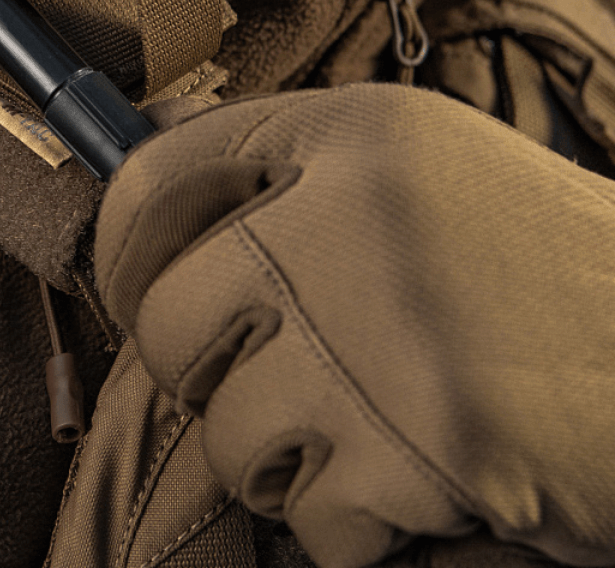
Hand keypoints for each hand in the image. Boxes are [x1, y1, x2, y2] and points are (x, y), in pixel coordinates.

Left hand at [96, 84, 614, 567]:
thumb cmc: (531, 266)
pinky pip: (313, 517)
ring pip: (229, 433)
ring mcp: (384, 325)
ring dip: (284, 456)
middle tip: (272, 383)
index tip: (135, 293)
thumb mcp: (410, 171)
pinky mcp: (428, 441)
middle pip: (166, 319)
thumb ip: (290, 182)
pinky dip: (355, 522)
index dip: (122, 250)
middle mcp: (350, 210)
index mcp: (346, 130)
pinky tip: (417, 481)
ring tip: (364, 430)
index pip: (152, 179)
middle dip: (203, 373)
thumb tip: (143, 220)